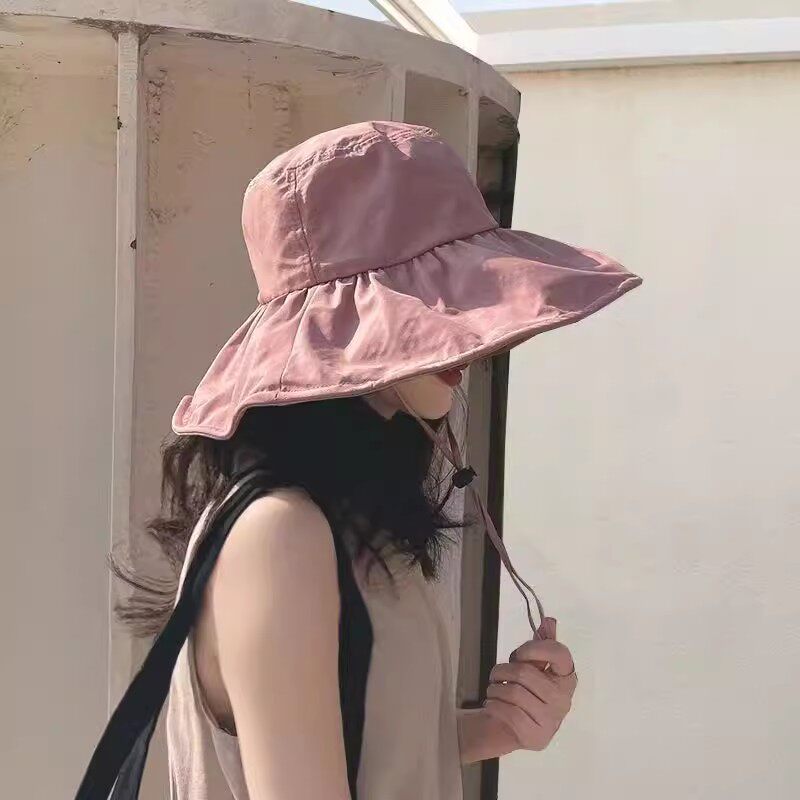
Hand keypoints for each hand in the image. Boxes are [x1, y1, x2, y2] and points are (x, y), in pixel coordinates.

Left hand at [483, 617, 576, 751]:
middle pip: (525, 673)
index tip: (519, 653)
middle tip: (498, 674)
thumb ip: (542, 643)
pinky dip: (494, 704)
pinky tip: (493, 704)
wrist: (510, 727)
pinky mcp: (536, 737)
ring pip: (513, 692)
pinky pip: (508, 712)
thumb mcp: (532, 665)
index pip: (560, 654)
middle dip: (503, 670)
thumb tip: (549, 620)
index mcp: (566, 678)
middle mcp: (563, 700)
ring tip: (494, 690)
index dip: (536, 648)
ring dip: (494, 688)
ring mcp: (551, 720)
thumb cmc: (523, 690)